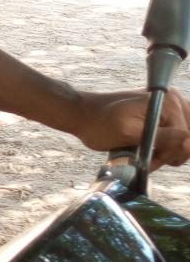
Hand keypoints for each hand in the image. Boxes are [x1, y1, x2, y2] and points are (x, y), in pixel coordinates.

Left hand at [71, 88, 189, 168]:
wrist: (83, 114)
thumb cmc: (100, 125)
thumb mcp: (130, 135)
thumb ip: (162, 138)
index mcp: (169, 102)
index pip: (186, 138)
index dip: (168, 155)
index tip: (148, 161)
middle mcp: (174, 100)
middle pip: (188, 138)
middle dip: (168, 153)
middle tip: (145, 159)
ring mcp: (169, 105)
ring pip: (182, 138)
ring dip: (165, 151)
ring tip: (143, 154)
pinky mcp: (162, 112)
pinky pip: (174, 134)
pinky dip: (163, 146)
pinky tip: (147, 149)